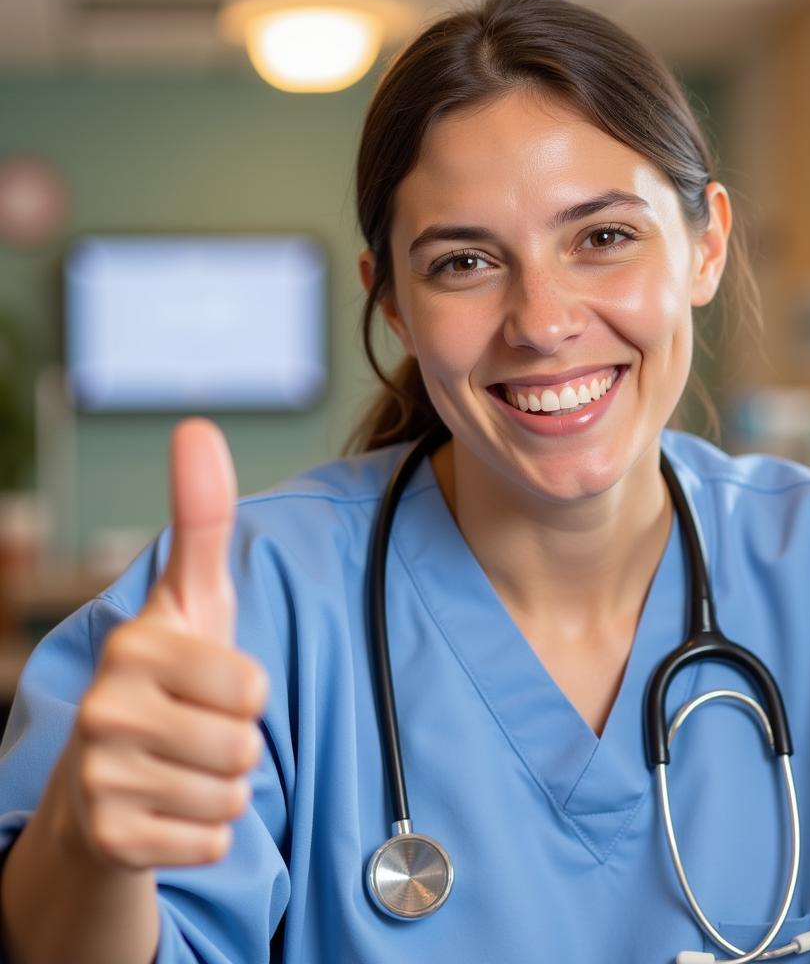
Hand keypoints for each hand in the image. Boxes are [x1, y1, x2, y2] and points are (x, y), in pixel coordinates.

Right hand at [61, 418, 268, 870]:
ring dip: (222, 788)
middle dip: (236, 744)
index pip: (251, 687)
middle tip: (194, 733)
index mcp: (135, 647)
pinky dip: (205, 831)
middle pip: (244, 744)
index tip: (207, 686)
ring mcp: (98, 778)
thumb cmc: (167, 679)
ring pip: (231, 795)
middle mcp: (103, 709)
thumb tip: (196, 427)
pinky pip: (211, 840)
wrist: (102, 781)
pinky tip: (168, 808)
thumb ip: (201, 518)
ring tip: (181, 768)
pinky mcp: (107, 838)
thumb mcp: (190, 600)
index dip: (246, 693)